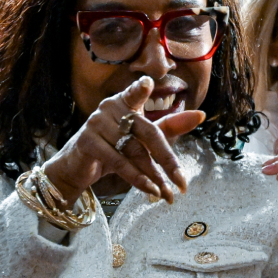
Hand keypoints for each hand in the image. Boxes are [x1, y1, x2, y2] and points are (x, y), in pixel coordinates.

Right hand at [40, 76, 206, 204]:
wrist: (76, 167)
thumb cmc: (113, 147)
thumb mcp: (142, 138)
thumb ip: (170, 127)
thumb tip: (200, 114)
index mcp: (125, 102)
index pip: (136, 94)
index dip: (140, 89)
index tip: (147, 83)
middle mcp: (109, 108)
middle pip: (148, 133)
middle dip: (167, 161)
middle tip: (182, 183)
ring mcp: (96, 123)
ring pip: (135, 151)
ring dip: (154, 176)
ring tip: (167, 194)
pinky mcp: (87, 142)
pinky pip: (119, 162)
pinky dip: (137, 179)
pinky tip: (151, 191)